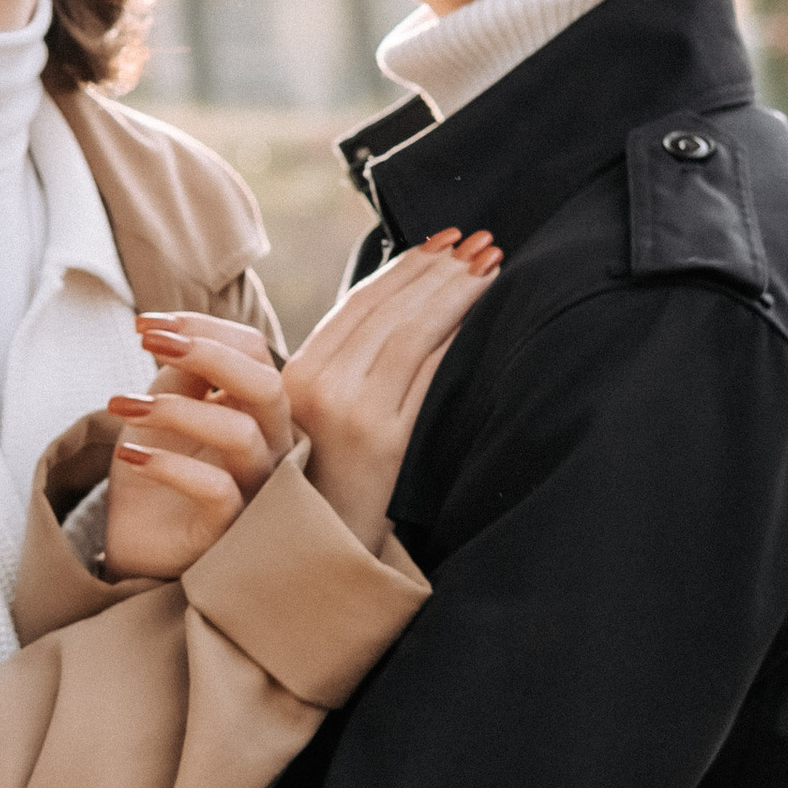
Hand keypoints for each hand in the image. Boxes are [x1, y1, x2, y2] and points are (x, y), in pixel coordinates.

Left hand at [97, 312, 296, 579]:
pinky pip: (217, 489)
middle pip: (266, 385)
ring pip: (242, 434)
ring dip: (177, 410)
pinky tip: (130, 455)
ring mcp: (256, 485)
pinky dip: (170, 466)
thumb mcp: (162, 407)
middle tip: (151, 344)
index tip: (144, 325)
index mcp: (255, 406)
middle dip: (208, 354)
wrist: (136, 539)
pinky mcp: (233, 525)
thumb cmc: (158, 466)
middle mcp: (268, 443)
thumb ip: (179, 372)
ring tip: (122, 405)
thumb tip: (177, 333)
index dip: (201, 327)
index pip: (252, 350)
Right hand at [281, 230, 499, 550]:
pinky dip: (458, 337)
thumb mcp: (314, 413)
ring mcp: (354, 413)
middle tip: (480, 241)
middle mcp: (319, 387)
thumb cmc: (324, 479)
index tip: (442, 239)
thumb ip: (343, 362)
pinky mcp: (388, 441)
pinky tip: (483, 315)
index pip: (358, 303)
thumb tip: (403, 301)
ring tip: (490, 265)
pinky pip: (430, 375)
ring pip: (411, 333)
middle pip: (389, 310)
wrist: (321, 548)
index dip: (404, 266)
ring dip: (456, 292)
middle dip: (439, 269)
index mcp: (297, 373)